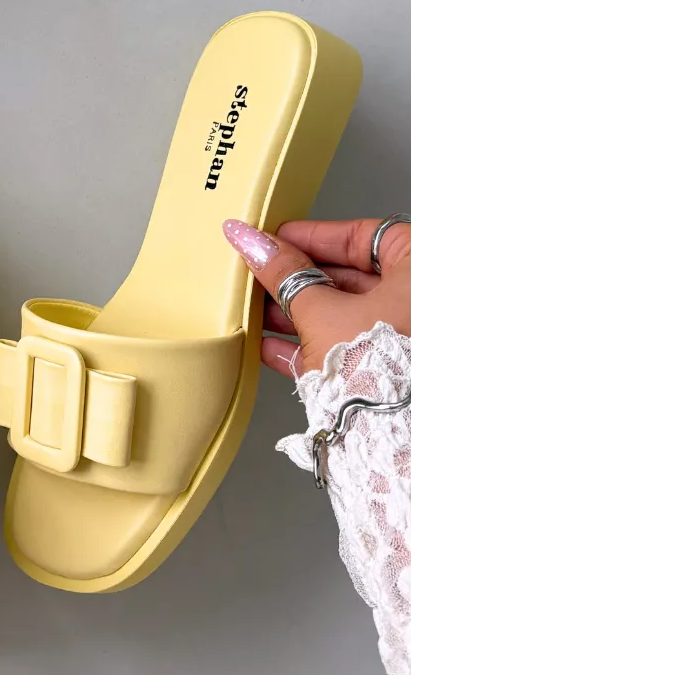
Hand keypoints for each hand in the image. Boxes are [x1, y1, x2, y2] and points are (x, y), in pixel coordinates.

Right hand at [222, 217, 411, 378]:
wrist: (386, 439)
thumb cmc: (374, 366)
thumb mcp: (320, 311)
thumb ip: (285, 275)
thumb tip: (253, 243)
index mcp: (419, 274)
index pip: (364, 237)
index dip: (316, 236)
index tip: (279, 238)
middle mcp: (417, 305)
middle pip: (350, 278)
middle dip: (300, 277)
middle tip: (261, 270)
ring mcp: (402, 341)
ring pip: (343, 315)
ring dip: (297, 311)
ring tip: (256, 308)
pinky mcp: (383, 375)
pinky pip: (342, 348)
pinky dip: (307, 344)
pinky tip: (268, 345)